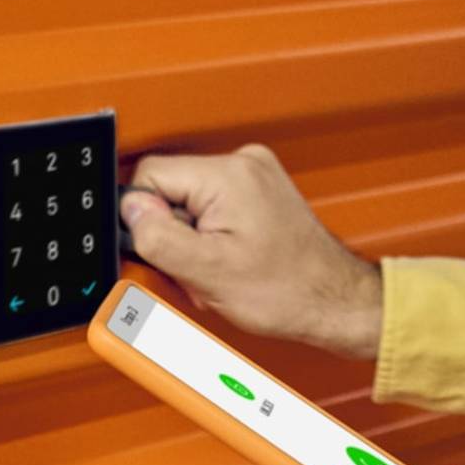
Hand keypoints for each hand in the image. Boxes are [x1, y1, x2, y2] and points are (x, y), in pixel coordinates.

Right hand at [120, 144, 385, 359]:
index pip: (150, 175)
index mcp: (228, 175)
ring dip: (192, 241)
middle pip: (170, 189)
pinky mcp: (258, 192)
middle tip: (196, 269)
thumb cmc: (287, 291)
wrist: (333, 300)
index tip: (165, 251)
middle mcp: (243, 164)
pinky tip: (227, 262)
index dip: (146, 218)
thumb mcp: (207, 272)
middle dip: (173, 235)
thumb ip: (159, 236)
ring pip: (188, 203)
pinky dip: (211, 238)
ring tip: (217, 269)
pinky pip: (212, 209)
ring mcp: (254, 176)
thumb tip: (130, 210)